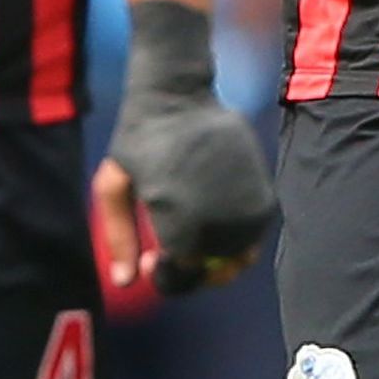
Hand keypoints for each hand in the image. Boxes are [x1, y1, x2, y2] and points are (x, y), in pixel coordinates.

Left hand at [103, 0, 271, 293]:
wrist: (179, 95)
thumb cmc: (138, 141)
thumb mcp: (113, 188)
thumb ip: (119, 237)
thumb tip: (126, 282)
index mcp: (182, 226)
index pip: (182, 278)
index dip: (166, 278)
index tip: (152, 260)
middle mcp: (220, 224)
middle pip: (213, 273)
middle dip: (191, 269)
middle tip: (172, 248)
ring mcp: (248, 211)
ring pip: (238, 257)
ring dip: (217, 254)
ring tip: (195, 229)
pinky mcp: (266, 197)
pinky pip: (253, 235)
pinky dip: (235, 234)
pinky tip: (213, 210)